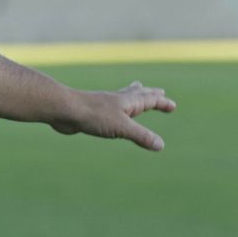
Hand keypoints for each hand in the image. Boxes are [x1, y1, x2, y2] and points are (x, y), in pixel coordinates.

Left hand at [52, 81, 175, 151]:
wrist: (64, 110)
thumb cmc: (93, 115)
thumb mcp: (122, 127)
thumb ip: (141, 136)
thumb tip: (160, 145)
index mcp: (127, 101)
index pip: (150, 100)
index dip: (162, 103)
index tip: (172, 105)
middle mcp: (117, 100)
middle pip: (137, 94)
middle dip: (150, 94)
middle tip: (158, 91)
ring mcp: (104, 105)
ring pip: (123, 99)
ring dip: (133, 96)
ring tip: (135, 91)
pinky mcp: (93, 112)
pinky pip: (110, 109)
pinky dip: (116, 107)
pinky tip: (110, 110)